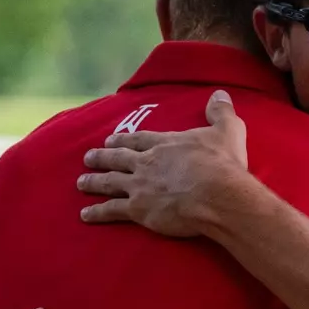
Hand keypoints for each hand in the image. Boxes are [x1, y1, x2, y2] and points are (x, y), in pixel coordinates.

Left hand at [77, 90, 249, 235]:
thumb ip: (220, 112)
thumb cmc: (223, 164)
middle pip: (119, 158)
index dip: (124, 139)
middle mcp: (147, 163)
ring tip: (81, 182)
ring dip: (94, 181)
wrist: (217, 194)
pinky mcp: (138, 210)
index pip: (140, 139)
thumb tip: (219, 93)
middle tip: (88, 157)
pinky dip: (97, 213)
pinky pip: (112, 210)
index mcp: (166, 145)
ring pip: (110, 182)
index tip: (110, 139)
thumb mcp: (227, 130)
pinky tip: (85, 215)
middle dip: (102, 157)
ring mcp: (140, 186)